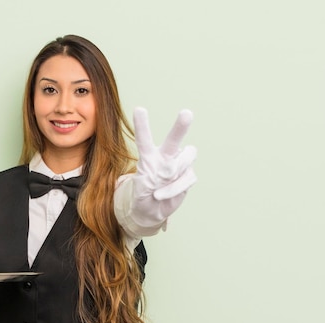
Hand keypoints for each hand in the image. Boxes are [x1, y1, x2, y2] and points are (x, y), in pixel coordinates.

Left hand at [131, 107, 196, 226]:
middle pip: (173, 140)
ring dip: (176, 172)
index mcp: (149, 156)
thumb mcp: (136, 188)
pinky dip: (174, 188)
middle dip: (180, 127)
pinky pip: (187, 178)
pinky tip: (162, 194)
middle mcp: (165, 156)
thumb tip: (170, 175)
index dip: (142, 126)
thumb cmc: (143, 195)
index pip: (145, 139)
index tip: (139, 109)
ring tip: (159, 184)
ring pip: (187, 157)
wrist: (152, 210)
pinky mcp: (188, 176)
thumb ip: (149, 179)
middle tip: (186, 113)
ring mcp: (178, 165)